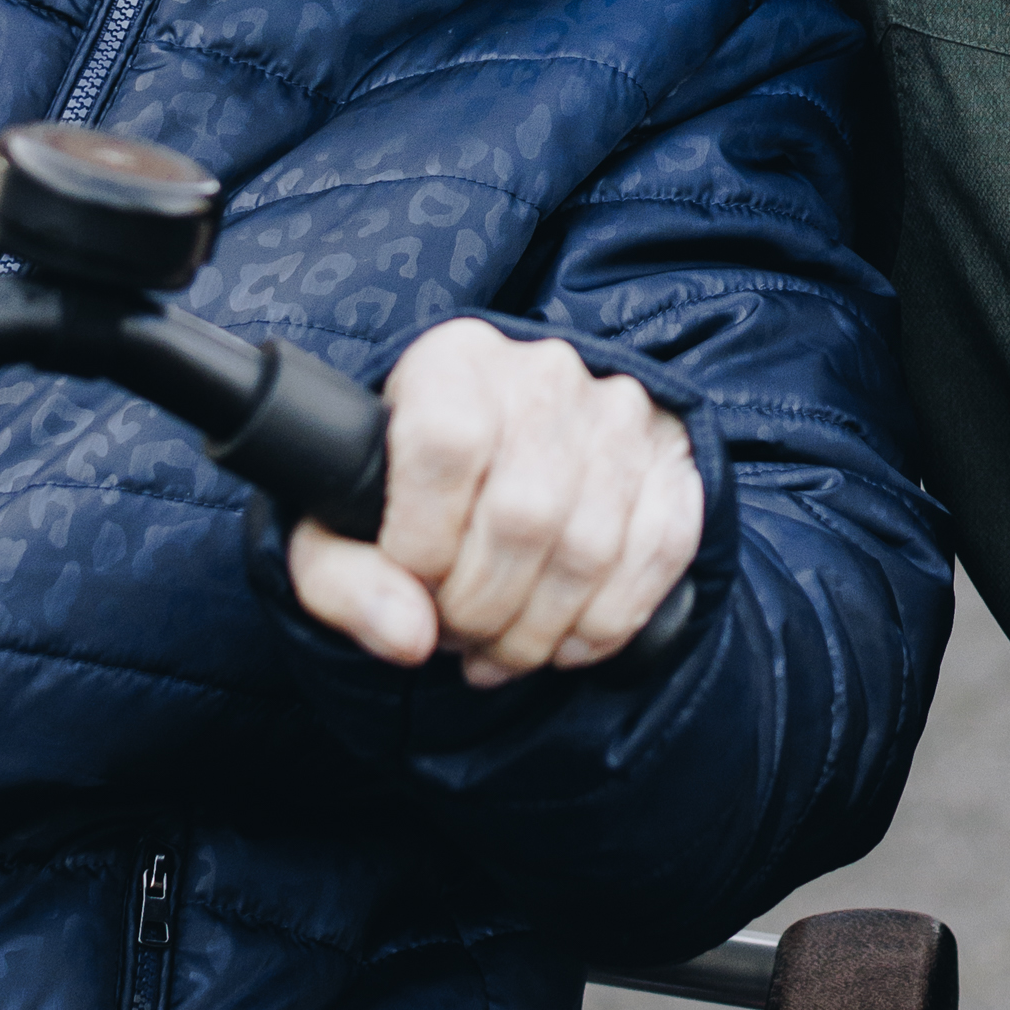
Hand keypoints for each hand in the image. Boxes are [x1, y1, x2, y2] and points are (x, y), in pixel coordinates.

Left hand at [285, 319, 702, 687]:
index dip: (425, 542)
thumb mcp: (336, 529)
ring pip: (591, 548)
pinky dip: (606, 624)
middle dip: (482, 608)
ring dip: (539, 630)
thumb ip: (343, 581)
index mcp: (453, 361)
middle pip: (525, 512)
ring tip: (499, 647)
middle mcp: (544, 373)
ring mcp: (619, 415)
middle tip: (457, 633)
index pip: (446, 444)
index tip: (411, 581)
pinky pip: (657, 556)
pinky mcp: (672, 460)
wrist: (495, 462)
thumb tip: (409, 637)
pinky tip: (562, 642)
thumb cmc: (403, 496)